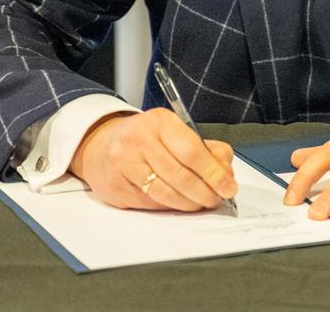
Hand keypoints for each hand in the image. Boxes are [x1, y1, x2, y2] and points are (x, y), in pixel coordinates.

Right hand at [68, 108, 237, 211]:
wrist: (100, 146)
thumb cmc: (145, 138)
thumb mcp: (175, 131)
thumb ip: (204, 148)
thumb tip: (225, 172)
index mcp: (159, 122)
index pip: (192, 151)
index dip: (213, 173)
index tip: (228, 186)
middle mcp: (139, 141)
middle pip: (180, 176)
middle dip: (205, 192)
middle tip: (218, 199)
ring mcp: (124, 165)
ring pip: (166, 194)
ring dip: (190, 204)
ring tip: (202, 203)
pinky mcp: (116, 187)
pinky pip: (151, 204)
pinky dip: (171, 207)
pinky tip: (180, 203)